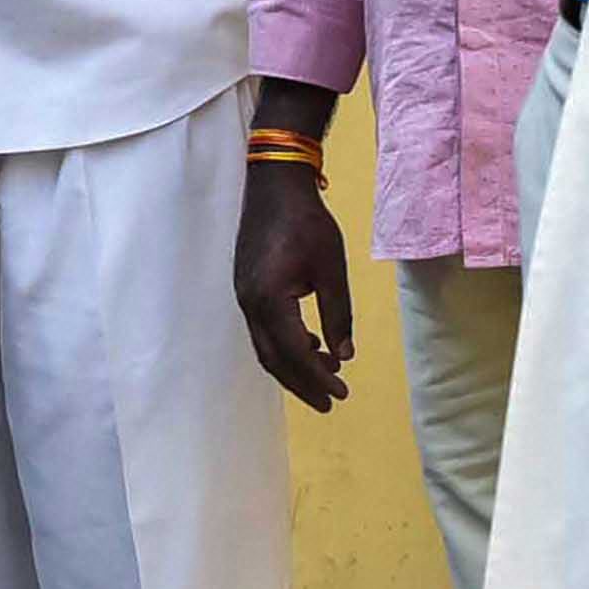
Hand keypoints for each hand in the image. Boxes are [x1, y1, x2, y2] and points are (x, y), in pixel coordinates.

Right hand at [235, 155, 355, 411]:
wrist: (274, 186)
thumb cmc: (308, 223)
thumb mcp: (331, 268)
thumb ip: (337, 314)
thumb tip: (343, 355)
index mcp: (269, 299)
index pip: (293, 352)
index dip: (317, 378)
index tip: (342, 393)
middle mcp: (249, 303)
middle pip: (272, 358)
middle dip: (302, 384)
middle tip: (331, 402)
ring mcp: (244, 295)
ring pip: (265, 345)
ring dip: (293, 366)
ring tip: (326, 375)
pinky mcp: (247, 287)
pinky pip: (263, 329)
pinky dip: (285, 345)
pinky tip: (309, 344)